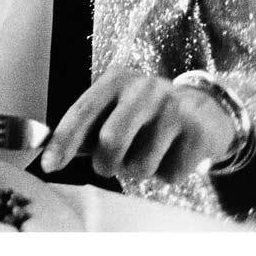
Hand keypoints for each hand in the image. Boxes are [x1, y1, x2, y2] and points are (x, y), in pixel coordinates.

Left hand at [42, 67, 236, 182]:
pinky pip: (170, 174)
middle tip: (111, 165)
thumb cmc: (149, 114)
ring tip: (150, 153)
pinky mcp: (197, 131)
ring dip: (140, 171)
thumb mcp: (117, 108)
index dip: (63, 141)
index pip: (82, 112)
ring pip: (141, 166)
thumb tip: (49, 152)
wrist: (207, 109)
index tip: (48, 165)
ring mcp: (173, 108)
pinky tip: (173, 154)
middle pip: (110, 141)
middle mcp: (144, 89)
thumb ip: (87, 128)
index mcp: (116, 80)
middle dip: (106, 164)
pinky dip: (167, 175)